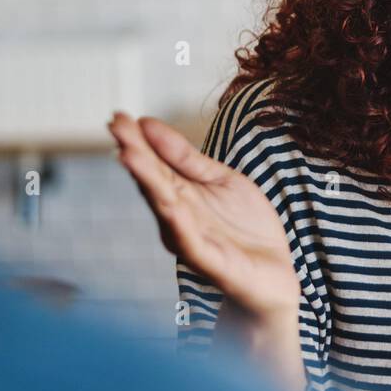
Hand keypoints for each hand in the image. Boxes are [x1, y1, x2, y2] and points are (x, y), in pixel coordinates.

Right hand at [108, 112, 300, 319]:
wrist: (274, 274)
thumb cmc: (245, 229)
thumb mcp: (221, 179)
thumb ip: (187, 157)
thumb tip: (149, 124)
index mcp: (180, 196)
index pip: (155, 165)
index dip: (137, 141)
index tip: (119, 115)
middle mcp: (178, 218)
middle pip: (153, 183)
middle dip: (135, 154)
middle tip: (115, 125)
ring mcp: (191, 240)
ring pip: (165, 208)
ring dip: (147, 182)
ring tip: (129, 154)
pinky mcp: (211, 263)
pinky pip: (191, 241)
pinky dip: (178, 223)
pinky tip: (169, 205)